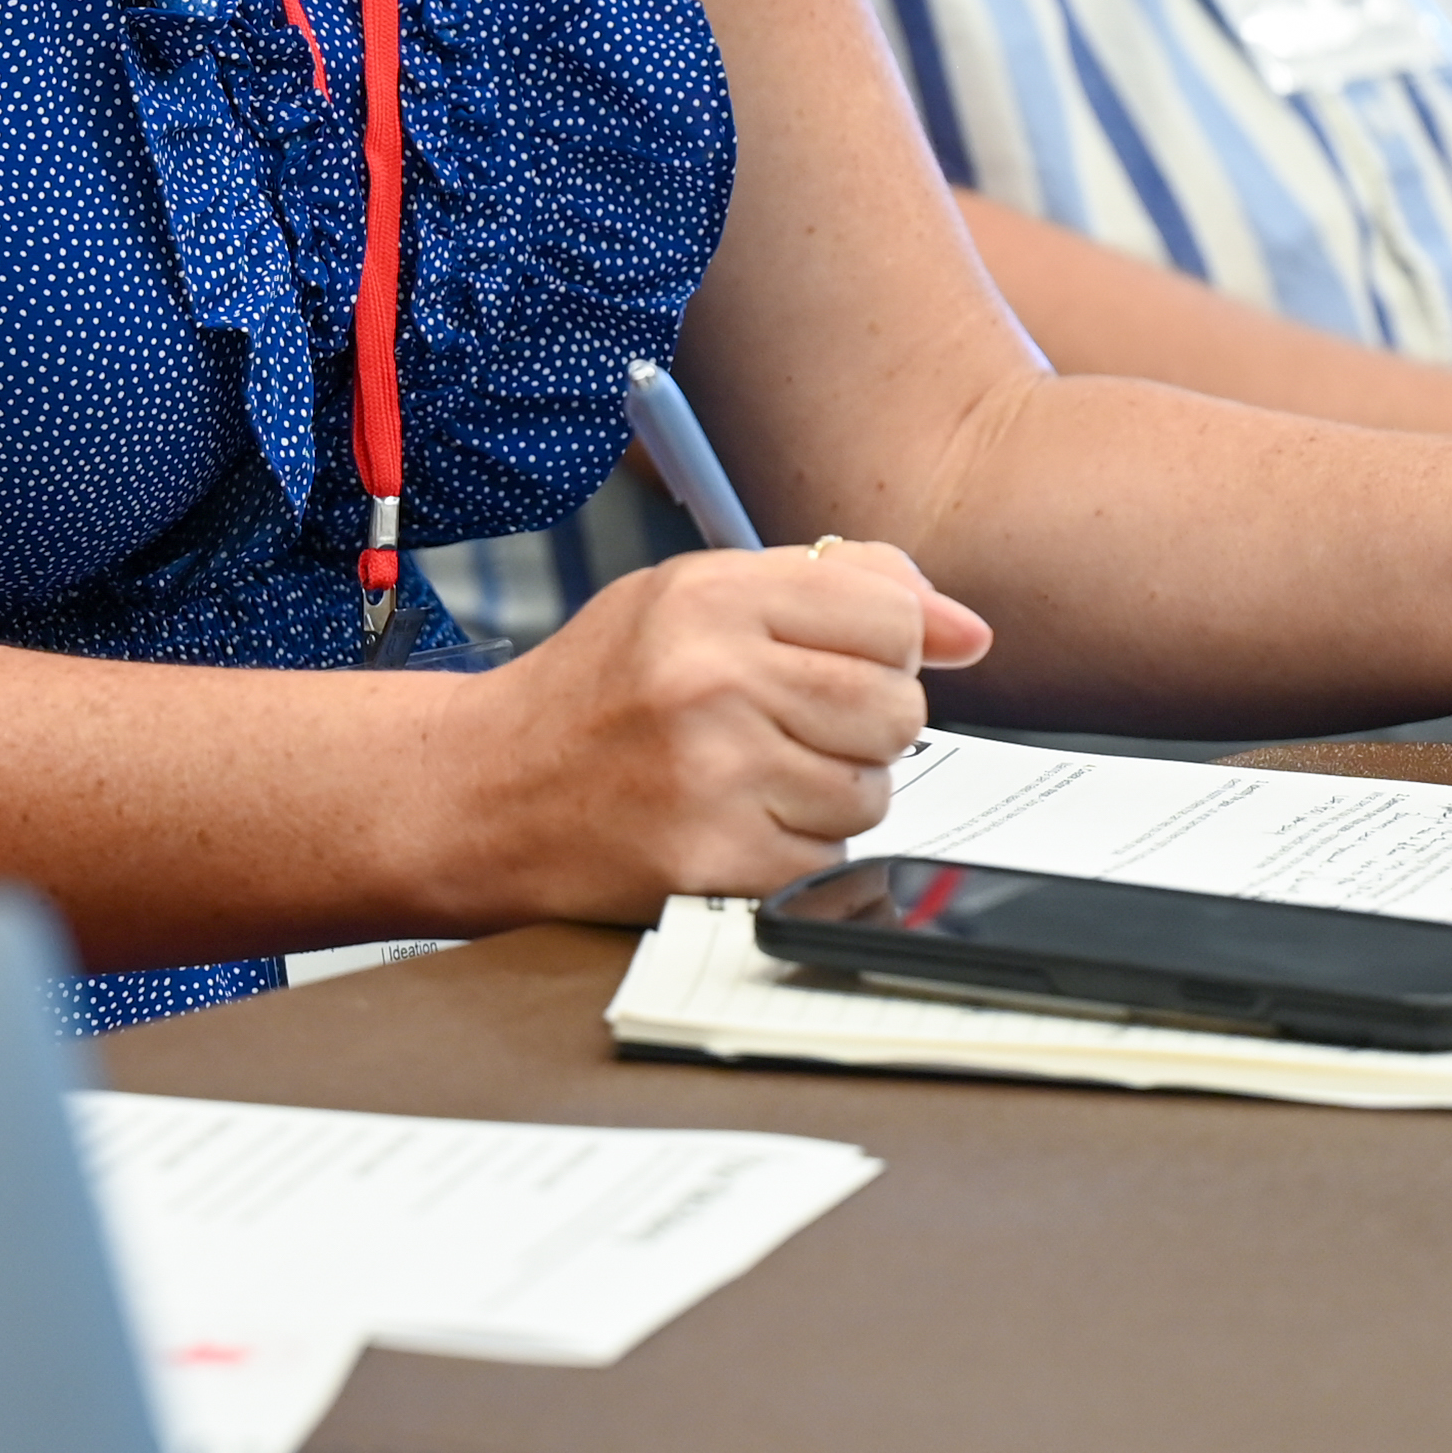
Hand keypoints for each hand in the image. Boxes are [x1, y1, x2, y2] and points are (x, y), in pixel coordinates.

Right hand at [464, 540, 990, 917]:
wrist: (482, 792)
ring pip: (873, 791)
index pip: (892, 611)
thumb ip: (833, 591)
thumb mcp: (692, 598)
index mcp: (710, 596)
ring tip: (754, 774)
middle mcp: (713, 678)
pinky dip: (795, 848)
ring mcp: (714, 776)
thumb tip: (969, 630)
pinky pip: (826, 858)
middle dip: (866, 724)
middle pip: (897, 706)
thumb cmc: (595, 692)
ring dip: (832, 792)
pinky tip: (734, 821)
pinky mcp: (713, 861)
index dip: (889, 644)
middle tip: (796, 724)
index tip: (848, 659)